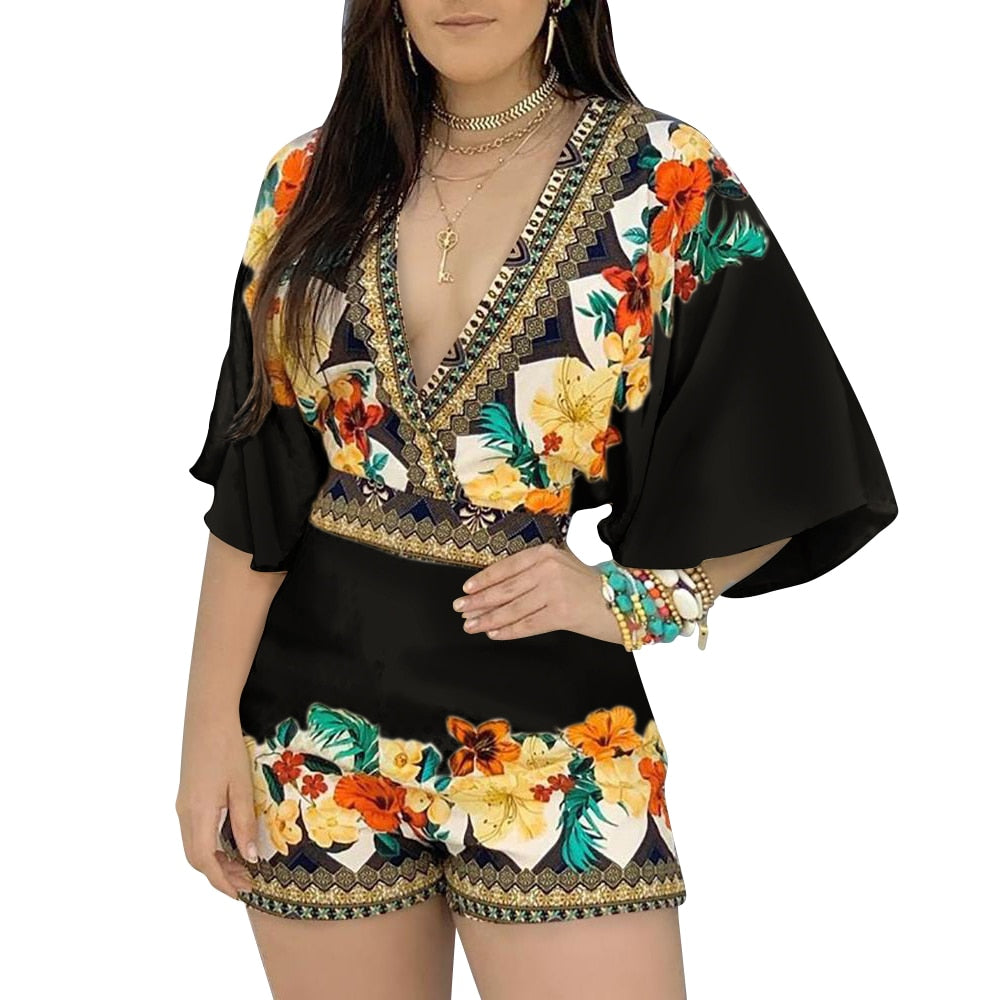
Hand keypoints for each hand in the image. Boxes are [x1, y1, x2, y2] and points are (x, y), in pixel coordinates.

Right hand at [176, 706, 256, 900]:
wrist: (207, 717)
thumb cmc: (227, 747)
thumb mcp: (241, 786)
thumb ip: (243, 822)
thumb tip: (248, 858)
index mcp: (198, 813)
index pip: (205, 861)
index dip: (223, 882)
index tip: (243, 894)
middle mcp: (184, 813)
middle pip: (196, 858)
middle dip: (220, 876)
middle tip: (248, 883)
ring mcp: (182, 805)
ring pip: (193, 846)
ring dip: (215, 861)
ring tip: (242, 867)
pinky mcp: (186, 798)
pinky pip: (194, 832)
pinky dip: (210, 846)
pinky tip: (229, 844)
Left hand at [453, 542, 622, 643]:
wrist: (623, 604)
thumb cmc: (591, 587)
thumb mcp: (562, 566)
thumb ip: (534, 572)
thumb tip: (497, 589)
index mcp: (546, 553)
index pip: (507, 567)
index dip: (484, 579)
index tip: (467, 588)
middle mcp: (549, 568)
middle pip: (505, 588)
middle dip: (480, 601)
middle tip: (461, 609)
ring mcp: (555, 590)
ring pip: (512, 608)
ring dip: (488, 618)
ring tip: (471, 624)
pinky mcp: (561, 613)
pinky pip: (527, 624)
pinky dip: (508, 630)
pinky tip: (494, 633)